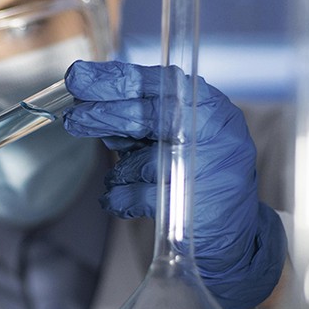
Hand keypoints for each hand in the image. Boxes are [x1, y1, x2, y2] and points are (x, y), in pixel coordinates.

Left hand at [62, 60, 285, 308]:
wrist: (234, 231)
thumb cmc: (195, 172)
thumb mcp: (172, 135)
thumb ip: (138, 120)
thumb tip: (91, 107)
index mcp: (207, 105)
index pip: (157, 82)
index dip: (114, 79)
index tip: (78, 77)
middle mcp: (213, 132)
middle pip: (150, 116)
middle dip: (105, 115)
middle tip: (74, 119)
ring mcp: (208, 170)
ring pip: (141, 162)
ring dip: (121, 170)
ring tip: (123, 176)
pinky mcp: (193, 206)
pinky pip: (137, 196)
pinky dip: (118, 197)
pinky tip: (119, 198)